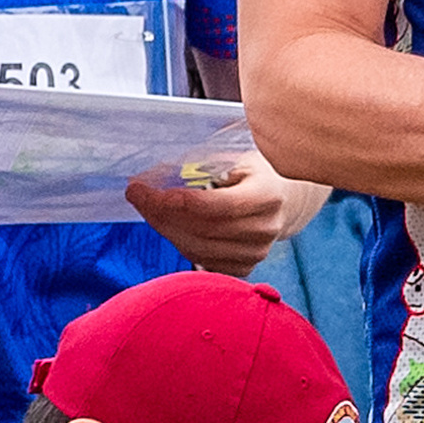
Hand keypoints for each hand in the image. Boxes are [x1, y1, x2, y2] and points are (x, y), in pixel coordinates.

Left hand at [128, 154, 321, 273]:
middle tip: (136, 194)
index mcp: (268, 196)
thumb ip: (207, 161)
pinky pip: (201, 260)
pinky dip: (179, 242)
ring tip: (147, 206)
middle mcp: (264, 230)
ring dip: (165, 228)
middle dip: (160, 212)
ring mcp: (255, 254)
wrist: (287, 199)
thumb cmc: (258, 170)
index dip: (175, 200)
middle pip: (200, 230)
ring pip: (196, 248)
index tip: (143, 188)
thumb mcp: (240, 154)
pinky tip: (168, 223)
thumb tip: (158, 168)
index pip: (215, 206)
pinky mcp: (244, 268)